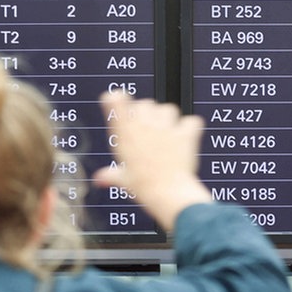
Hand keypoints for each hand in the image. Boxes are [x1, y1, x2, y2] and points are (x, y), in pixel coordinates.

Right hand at [93, 92, 213, 232]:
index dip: (117, 98)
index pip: (117, 102)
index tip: (118, 97)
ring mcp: (165, 127)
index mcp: (126, 134)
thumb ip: (111, 175)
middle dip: (148, 112)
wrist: (167, 193)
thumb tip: (100, 179)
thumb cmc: (143, 187)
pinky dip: (191, 127)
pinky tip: (187, 137)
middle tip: (150, 128)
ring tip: (168, 133)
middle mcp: (145, 126)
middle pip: (146, 102)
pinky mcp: (185, 133)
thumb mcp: (123, 180)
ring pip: (168, 108)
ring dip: (169, 117)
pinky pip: (191, 120)